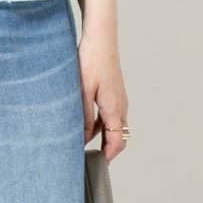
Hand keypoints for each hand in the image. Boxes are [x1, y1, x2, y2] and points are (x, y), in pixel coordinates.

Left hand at [78, 32, 129, 159]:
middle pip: (118, 137)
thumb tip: (82, 139)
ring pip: (113, 126)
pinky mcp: (113, 92)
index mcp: (115, 109)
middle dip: (106, 150)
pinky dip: (100, 124)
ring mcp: (119, 98)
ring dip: (102, 137)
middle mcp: (121, 106)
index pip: (117, 142)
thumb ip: (82, 118)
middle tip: (88, 159)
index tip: (95, 166)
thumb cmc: (91, 60)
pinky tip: (83, 123)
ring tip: (81, 143)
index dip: (108, 157)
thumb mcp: (82, 92)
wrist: (100, 36)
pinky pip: (109, 115)